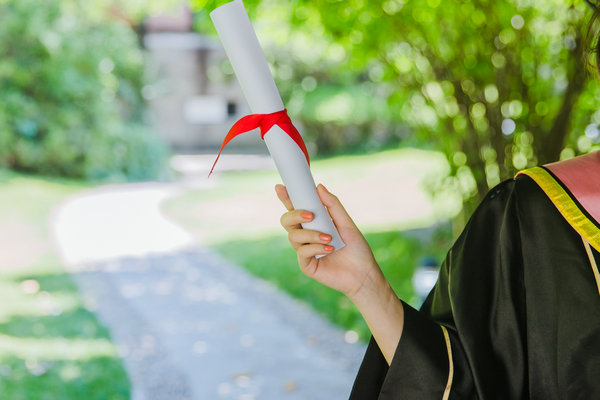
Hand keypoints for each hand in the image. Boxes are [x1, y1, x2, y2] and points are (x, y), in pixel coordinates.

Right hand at [275, 183, 383, 299]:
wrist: (363, 273)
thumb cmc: (356, 248)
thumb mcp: (346, 223)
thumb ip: (332, 205)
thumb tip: (319, 186)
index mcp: (313, 224)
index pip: (295, 208)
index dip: (286, 198)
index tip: (281, 187)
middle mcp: (306, 236)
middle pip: (286, 220)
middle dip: (295, 215)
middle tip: (310, 215)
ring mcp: (304, 250)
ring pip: (293, 236)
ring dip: (311, 234)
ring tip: (329, 237)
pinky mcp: (306, 265)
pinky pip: (302, 252)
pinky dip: (315, 247)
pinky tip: (329, 248)